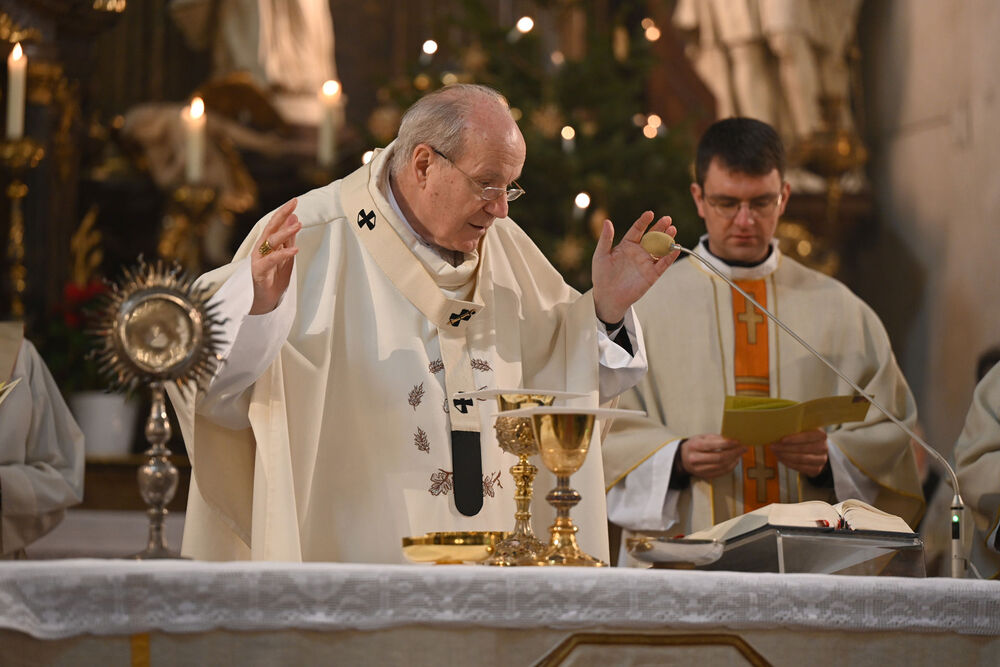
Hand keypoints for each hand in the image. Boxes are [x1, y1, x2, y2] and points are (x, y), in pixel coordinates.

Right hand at [250, 199, 300, 314]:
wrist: (261, 302)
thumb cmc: (272, 279)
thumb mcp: (285, 256)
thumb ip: (288, 239)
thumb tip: (295, 218)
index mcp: (267, 244)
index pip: (275, 224)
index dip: (284, 212)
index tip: (295, 200)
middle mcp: (261, 249)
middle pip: (271, 227)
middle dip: (282, 214)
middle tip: (294, 203)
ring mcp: (258, 260)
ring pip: (270, 242)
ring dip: (285, 232)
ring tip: (298, 225)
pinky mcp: (259, 272)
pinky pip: (271, 261)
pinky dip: (283, 255)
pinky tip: (295, 249)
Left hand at [591, 211, 679, 323]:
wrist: (607, 297)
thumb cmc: (602, 276)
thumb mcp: (601, 255)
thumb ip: (605, 239)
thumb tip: (607, 221)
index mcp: (627, 245)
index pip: (637, 230)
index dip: (643, 222)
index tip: (649, 214)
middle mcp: (638, 252)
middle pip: (652, 236)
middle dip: (660, 227)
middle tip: (667, 219)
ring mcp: (646, 263)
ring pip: (660, 248)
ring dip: (667, 239)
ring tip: (672, 229)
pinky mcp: (652, 274)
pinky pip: (663, 264)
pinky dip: (670, 256)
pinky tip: (676, 247)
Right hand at [680, 434, 746, 479]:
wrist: (683, 458)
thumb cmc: (694, 445)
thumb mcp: (702, 437)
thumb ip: (716, 438)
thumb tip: (732, 440)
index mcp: (695, 446)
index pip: (714, 445)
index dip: (728, 444)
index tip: (737, 441)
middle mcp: (696, 459)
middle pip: (720, 458)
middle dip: (734, 453)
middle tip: (743, 448)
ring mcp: (700, 469)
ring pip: (722, 466)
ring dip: (734, 460)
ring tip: (740, 454)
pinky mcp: (705, 476)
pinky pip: (722, 472)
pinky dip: (731, 467)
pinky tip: (734, 460)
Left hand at [769, 428, 827, 476]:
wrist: (816, 451)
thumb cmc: (805, 438)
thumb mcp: (804, 430)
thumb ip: (795, 430)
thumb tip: (777, 430)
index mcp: (821, 435)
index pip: (807, 437)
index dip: (794, 439)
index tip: (781, 440)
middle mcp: (824, 448)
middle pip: (802, 449)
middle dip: (785, 448)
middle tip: (773, 446)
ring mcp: (821, 460)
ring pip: (800, 459)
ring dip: (785, 456)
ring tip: (775, 452)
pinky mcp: (816, 470)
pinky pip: (800, 467)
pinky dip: (788, 463)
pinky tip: (780, 459)